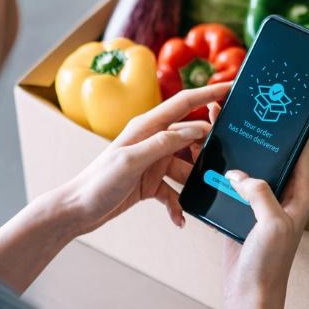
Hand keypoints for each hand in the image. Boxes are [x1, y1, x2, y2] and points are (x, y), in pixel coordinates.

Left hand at [58, 82, 231, 235]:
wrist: (77, 211)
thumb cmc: (98, 182)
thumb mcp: (132, 161)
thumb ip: (164, 143)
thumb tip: (197, 129)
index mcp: (146, 126)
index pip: (184, 103)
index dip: (209, 93)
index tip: (232, 88)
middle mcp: (152, 141)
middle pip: (191, 137)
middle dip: (209, 149)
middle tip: (227, 161)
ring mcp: (153, 162)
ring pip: (187, 167)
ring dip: (195, 183)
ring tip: (205, 195)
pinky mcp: (151, 183)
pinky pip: (174, 192)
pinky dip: (179, 205)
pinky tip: (180, 220)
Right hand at [208, 103, 308, 308]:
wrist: (250, 295)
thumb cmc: (270, 264)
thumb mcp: (272, 224)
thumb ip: (259, 193)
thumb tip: (240, 175)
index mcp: (299, 194)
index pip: (301, 152)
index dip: (295, 128)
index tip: (286, 104)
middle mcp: (283, 196)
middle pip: (270, 155)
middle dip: (256, 133)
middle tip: (240, 107)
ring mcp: (261, 204)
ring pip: (248, 168)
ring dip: (233, 150)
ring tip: (216, 125)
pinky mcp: (241, 213)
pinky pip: (231, 186)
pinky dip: (220, 172)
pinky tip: (205, 157)